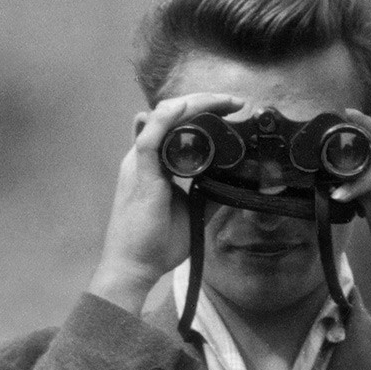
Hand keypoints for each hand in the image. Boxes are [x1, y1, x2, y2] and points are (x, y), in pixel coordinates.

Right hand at [88, 93, 242, 314]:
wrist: (134, 268)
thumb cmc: (155, 244)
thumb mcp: (193, 211)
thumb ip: (210, 191)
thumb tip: (236, 180)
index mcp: (153, 164)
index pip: (174, 124)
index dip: (202, 110)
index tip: (232, 110)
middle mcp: (144, 158)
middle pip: (170, 114)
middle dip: (204, 101)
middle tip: (236, 102)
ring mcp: (139, 164)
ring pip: (162, 117)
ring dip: (194, 103)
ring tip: (223, 101)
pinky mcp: (139, 176)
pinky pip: (150, 139)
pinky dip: (166, 120)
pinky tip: (184, 108)